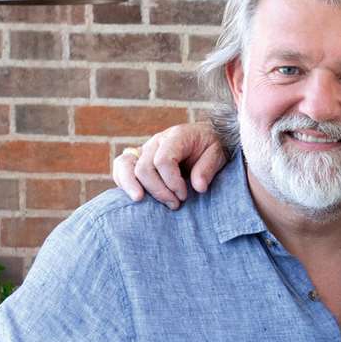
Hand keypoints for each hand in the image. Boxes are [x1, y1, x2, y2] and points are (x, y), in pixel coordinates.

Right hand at [111, 120, 225, 210]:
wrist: (207, 139)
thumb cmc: (213, 147)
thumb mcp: (219, 153)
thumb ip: (209, 168)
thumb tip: (198, 187)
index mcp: (177, 136)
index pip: (163, 160)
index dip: (172, 182)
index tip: (184, 196)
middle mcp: (157, 141)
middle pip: (144, 167)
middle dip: (158, 190)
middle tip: (175, 204)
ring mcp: (145, 149)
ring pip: (126, 165)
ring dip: (133, 186)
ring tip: (141, 201)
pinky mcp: (139, 159)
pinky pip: (121, 167)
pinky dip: (123, 181)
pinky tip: (135, 195)